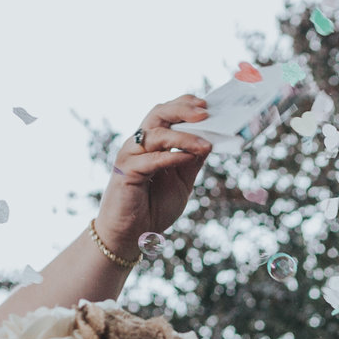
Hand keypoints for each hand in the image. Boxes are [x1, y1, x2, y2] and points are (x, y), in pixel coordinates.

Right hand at [95, 95, 213, 257]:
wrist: (133, 234)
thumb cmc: (155, 206)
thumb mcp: (182, 181)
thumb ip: (193, 161)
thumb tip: (211, 141)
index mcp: (152, 142)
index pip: (166, 113)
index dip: (184, 104)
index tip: (207, 105)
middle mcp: (139, 143)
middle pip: (158, 114)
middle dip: (182, 110)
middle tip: (205, 113)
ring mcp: (130, 155)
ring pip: (156, 134)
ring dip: (184, 137)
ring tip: (206, 145)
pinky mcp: (126, 172)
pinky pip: (151, 159)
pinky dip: (172, 156)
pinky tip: (189, 157)